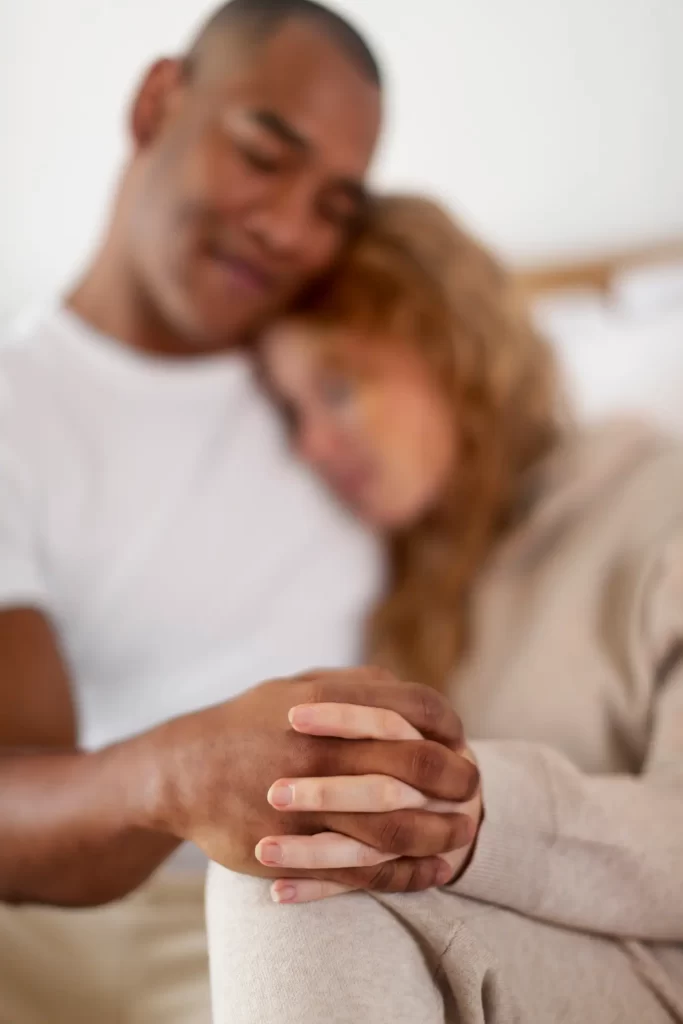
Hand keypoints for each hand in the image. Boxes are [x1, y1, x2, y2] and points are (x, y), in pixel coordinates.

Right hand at [144, 668, 478, 892]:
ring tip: (466, 834)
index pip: (412, 707)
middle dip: (458, 779)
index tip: (461, 740)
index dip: (449, 725)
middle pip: (414, 765)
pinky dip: (407, 873)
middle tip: (475, 788)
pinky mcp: (291, 848)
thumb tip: (411, 693)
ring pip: (395, 823)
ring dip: (442, 832)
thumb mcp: (296, 684)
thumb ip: (354, 686)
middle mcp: (317, 747)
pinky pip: (363, 868)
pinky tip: (434, 871)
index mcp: (324, 700)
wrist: (182, 772)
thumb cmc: (251, 723)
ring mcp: (304, 801)